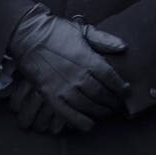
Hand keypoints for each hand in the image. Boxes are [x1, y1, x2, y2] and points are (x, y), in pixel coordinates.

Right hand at [7, 4, 129, 131]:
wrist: (28, 36)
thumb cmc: (57, 31)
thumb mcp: (83, 30)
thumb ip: (104, 40)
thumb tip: (123, 47)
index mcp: (89, 59)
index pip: (112, 78)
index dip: (121, 88)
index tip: (126, 92)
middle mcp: (78, 75)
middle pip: (102, 94)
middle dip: (112, 101)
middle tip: (117, 103)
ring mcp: (64, 87)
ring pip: (88, 106)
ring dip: (100, 111)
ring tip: (106, 111)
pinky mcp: (50, 96)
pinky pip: (68, 114)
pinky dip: (81, 122)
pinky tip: (90, 124)